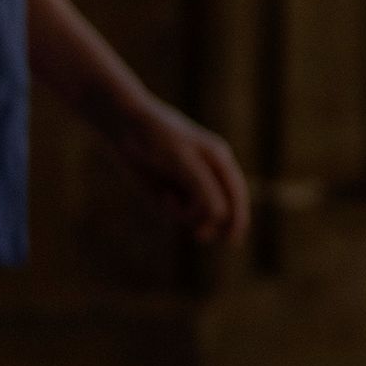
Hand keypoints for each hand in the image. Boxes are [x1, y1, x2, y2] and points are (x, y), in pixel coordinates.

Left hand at [113, 97, 249, 244]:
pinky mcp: (172, 192)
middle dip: (208, 221)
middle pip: (221, 211)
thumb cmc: (158, 138)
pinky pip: (178, 214)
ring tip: (168, 201)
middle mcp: (210, 176)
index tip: (232, 239)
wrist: (126, 127)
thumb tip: (218, 217)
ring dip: (185, 216)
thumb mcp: (182, 161)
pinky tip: (162, 195)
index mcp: (221, 163)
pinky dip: (171, 211)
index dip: (238, 220)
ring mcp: (190, 186)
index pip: (237, 197)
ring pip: (198, 216)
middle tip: (199, 234)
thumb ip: (204, 188)